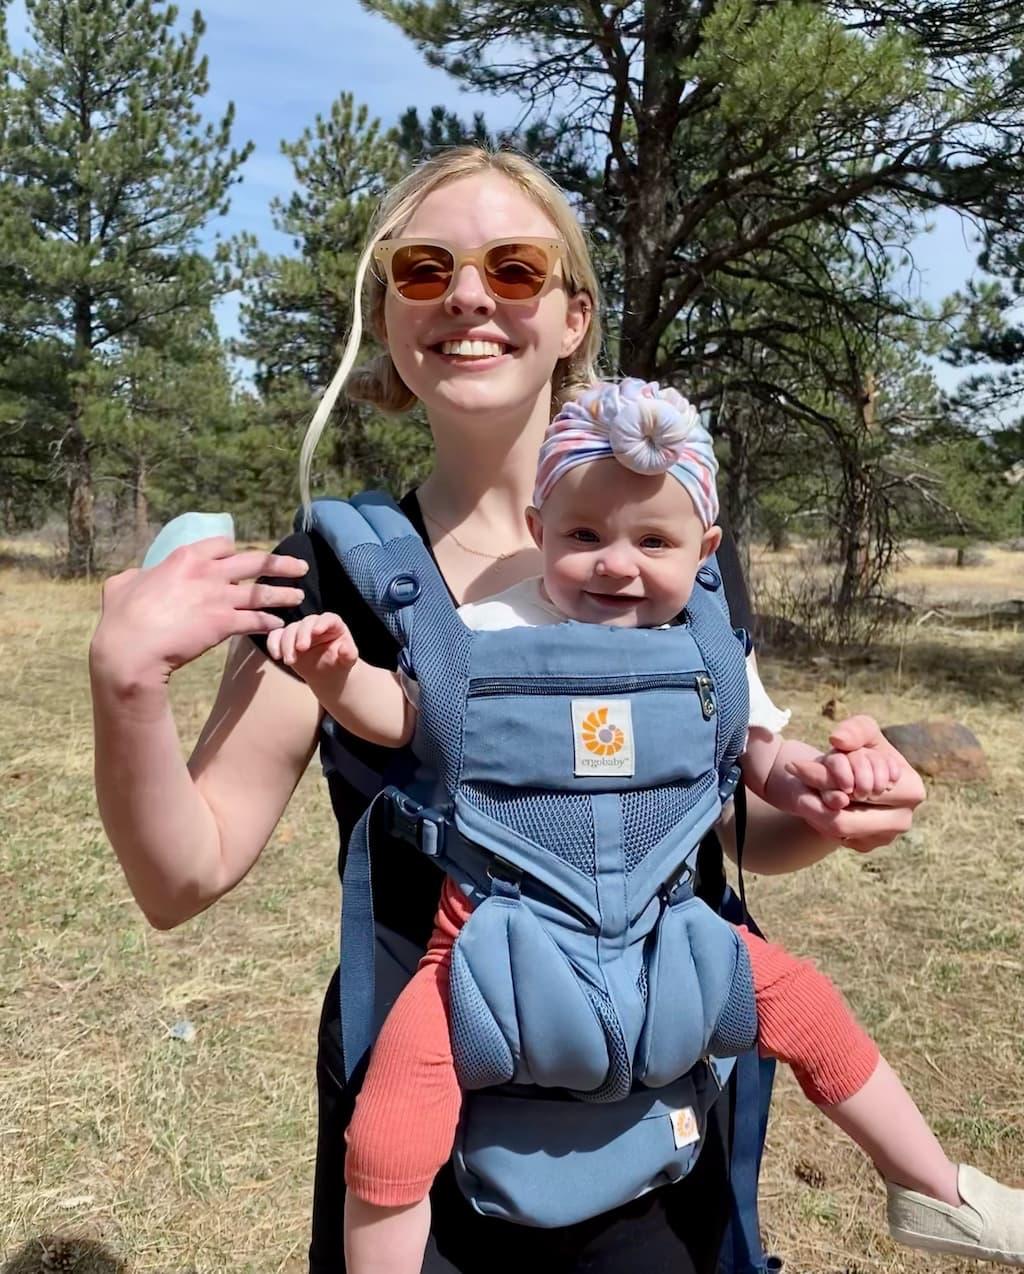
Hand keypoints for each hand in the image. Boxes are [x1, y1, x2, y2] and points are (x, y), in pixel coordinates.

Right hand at [91, 537, 308, 687]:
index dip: (236, 550)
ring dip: (284, 593)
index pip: (222, 545)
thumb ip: (136, 576)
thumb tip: (135, 575)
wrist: (131, 649)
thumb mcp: (121, 585)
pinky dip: (269, 622)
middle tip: (299, 566)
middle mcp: (207, 573)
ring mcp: (218, 598)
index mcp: (184, 558)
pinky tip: (278, 624)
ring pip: (262, 592)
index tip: (245, 555)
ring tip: (300, 596)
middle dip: (280, 563)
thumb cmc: (122, 618)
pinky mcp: (224, 624)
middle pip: (255, 562)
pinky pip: (256, 621)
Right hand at [266, 613, 358, 680]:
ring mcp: (299, 630)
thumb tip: (345, 649)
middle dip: (301, 635)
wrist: (327, 674)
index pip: (328, 619)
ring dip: (287, 644)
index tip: (317, 631)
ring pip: (289, 630)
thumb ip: (349, 654)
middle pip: (306, 623)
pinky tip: (276, 656)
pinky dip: (273, 644)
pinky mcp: (286, 639)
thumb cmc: (340, 663)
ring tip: (290, 661)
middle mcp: (315, 624)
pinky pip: (276, 636)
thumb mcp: (348, 660)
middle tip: (301, 649)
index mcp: (334, 624)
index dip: (322, 623)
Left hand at [782, 715, 924, 852]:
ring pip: (838, 831)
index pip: (861, 789)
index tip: (796, 766)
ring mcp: (886, 837)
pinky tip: (817, 803)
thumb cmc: (861, 748)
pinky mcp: (868, 845)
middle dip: (816, 797)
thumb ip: (854, 730)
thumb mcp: (860, 732)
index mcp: (911, 789)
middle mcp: (903, 819)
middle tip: (791, 778)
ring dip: (814, 811)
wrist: (853, 771)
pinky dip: (821, 821)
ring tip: (800, 790)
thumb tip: (838, 740)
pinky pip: (837, 838)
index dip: (829, 778)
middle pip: (847, 818)